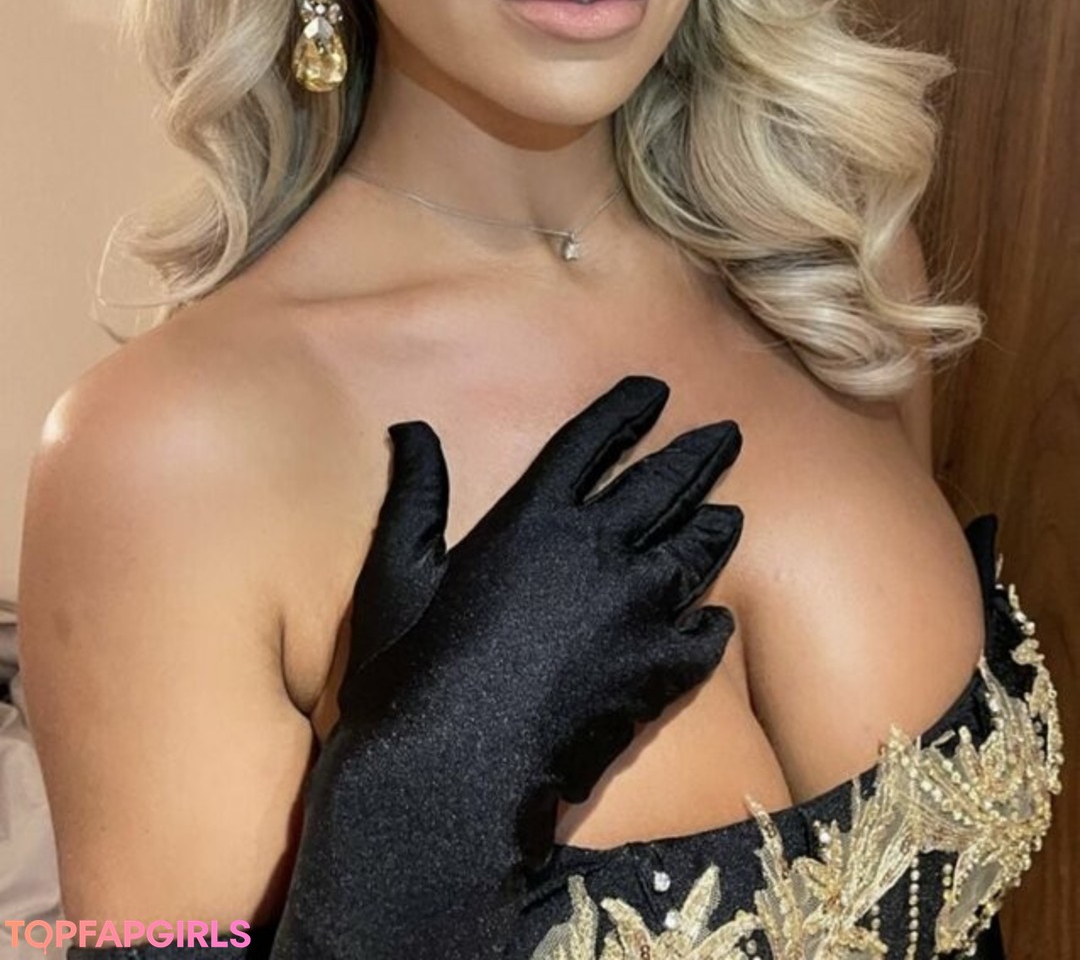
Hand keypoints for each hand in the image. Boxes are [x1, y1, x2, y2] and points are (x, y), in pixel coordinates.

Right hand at [271, 374, 743, 959]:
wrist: (448, 783)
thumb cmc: (409, 677)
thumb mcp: (397, 574)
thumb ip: (415, 495)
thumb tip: (411, 429)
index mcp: (532, 519)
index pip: (591, 442)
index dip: (625, 411)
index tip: (655, 391)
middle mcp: (595, 551)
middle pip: (663, 484)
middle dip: (698, 453)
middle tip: (727, 434)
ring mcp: (635, 611)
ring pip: (695, 552)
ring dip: (717, 527)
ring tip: (733, 514)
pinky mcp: (657, 673)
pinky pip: (703, 637)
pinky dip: (712, 624)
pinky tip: (718, 620)